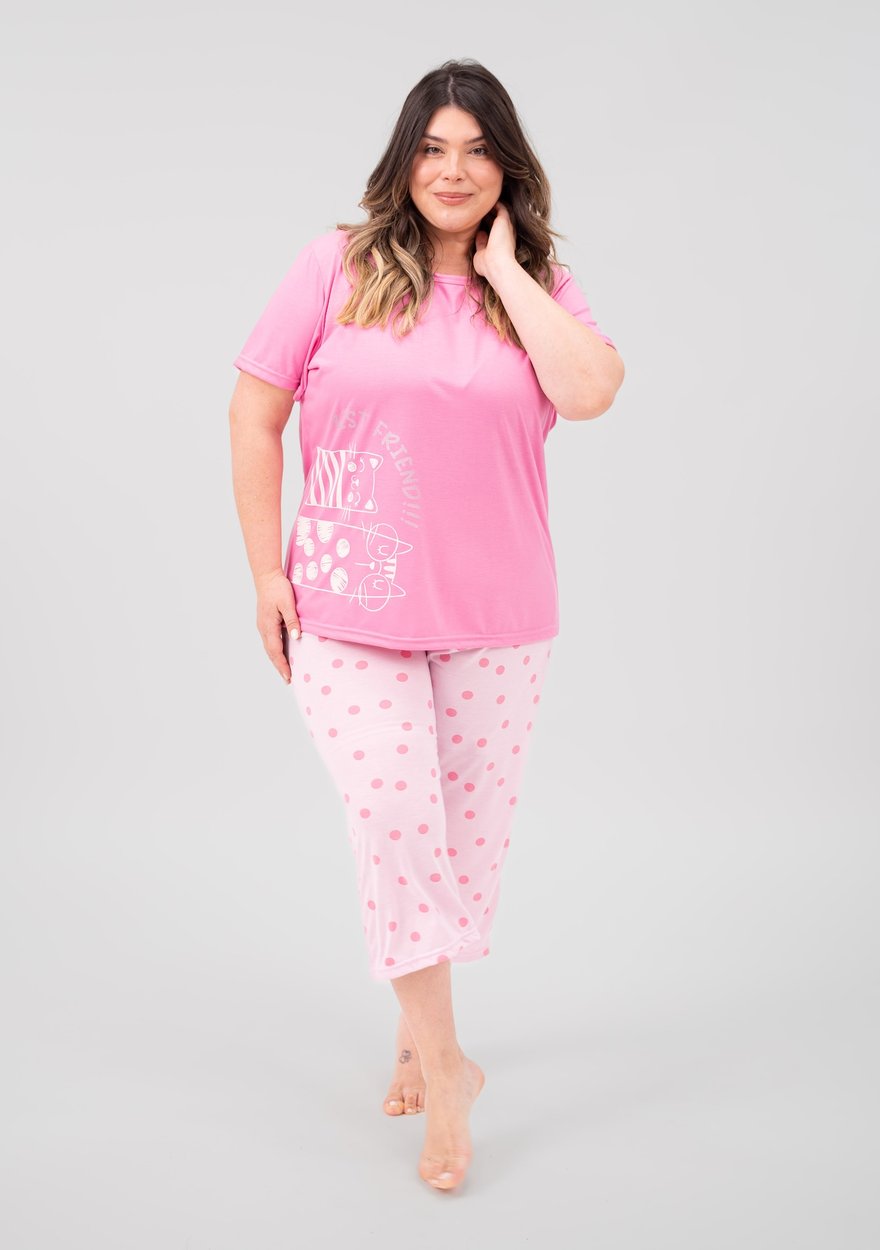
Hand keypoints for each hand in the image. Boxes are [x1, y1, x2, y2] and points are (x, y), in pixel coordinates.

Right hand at [255, 568, 300, 683]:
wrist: (267, 577)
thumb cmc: (278, 588)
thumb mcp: (287, 603)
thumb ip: (292, 620)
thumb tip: (296, 637)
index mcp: (268, 625)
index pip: (276, 650)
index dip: (282, 665)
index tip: (289, 676)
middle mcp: (263, 628)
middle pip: (271, 653)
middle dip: (279, 667)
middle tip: (288, 680)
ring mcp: (262, 626)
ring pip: (269, 648)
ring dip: (276, 660)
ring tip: (285, 671)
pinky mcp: (265, 623)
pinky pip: (270, 641)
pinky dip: (275, 651)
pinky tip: (281, 654)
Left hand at [473, 200, 517, 285]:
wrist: (496, 265)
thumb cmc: (488, 266)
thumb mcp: (481, 255)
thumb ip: (480, 244)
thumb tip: (480, 234)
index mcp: (502, 243)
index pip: (495, 231)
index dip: (487, 225)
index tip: (478, 222)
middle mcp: (507, 234)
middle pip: (499, 220)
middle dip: (491, 214)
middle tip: (480, 210)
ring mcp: (506, 226)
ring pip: (501, 212)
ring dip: (492, 207)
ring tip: (483, 203)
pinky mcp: (504, 220)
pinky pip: (501, 206)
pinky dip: (495, 203)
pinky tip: (486, 201)